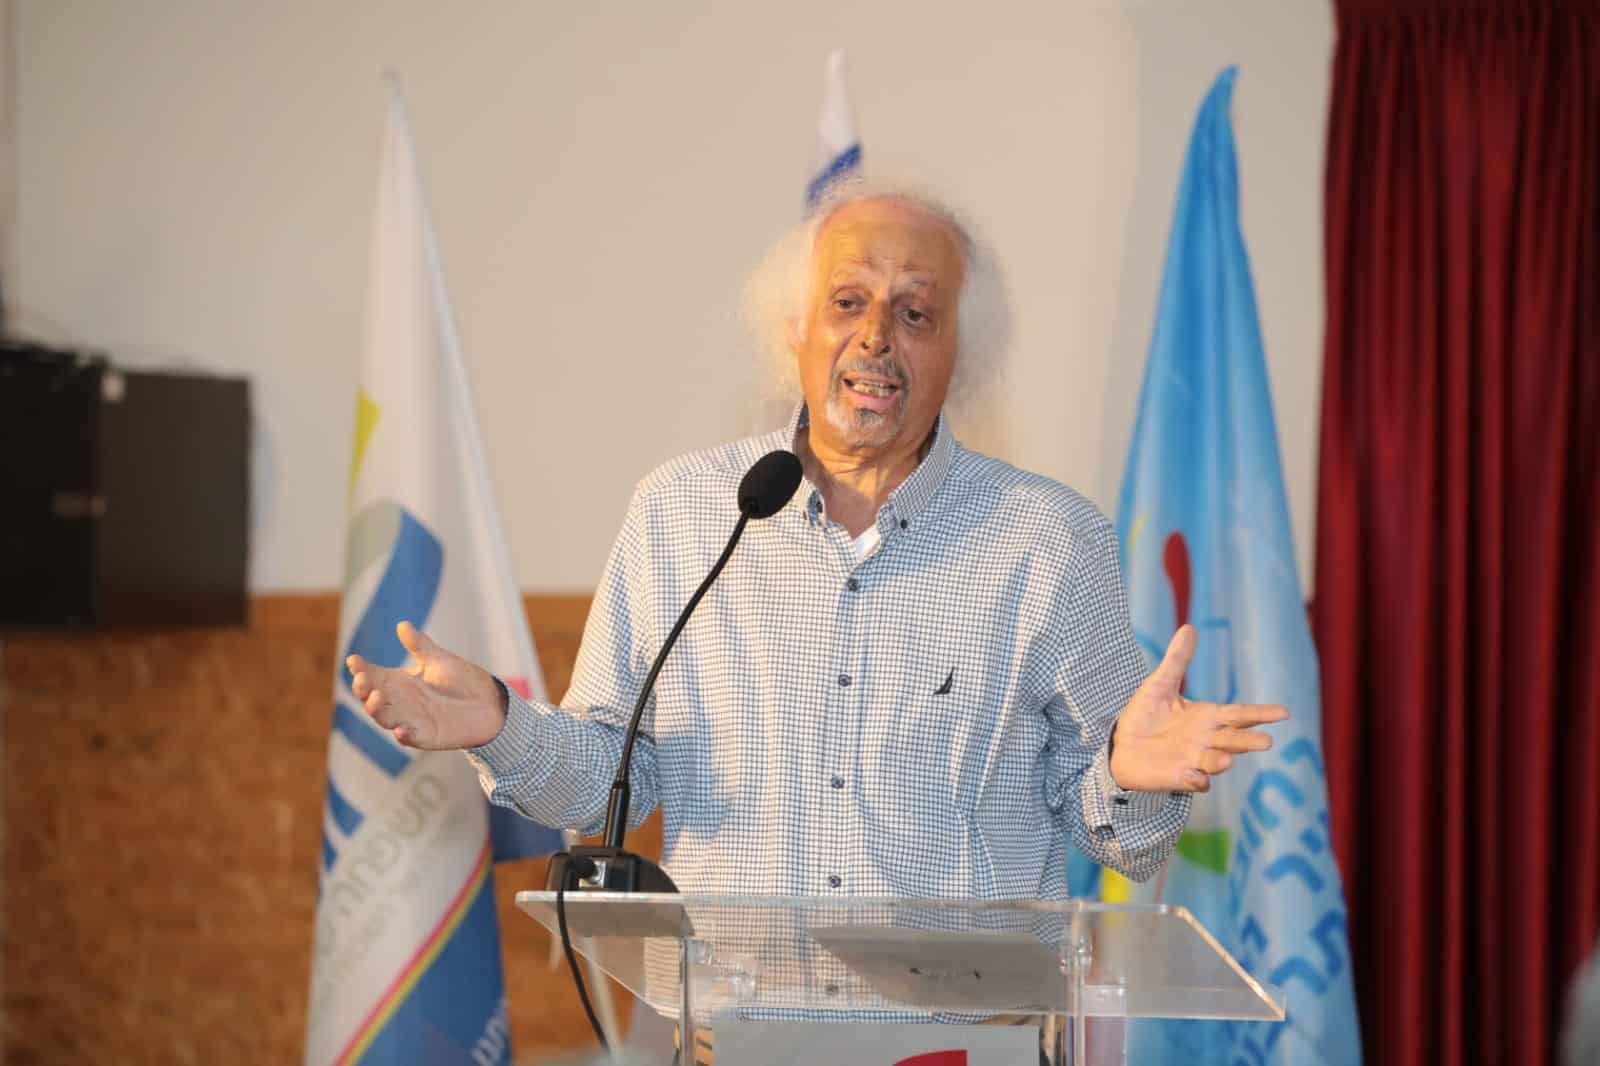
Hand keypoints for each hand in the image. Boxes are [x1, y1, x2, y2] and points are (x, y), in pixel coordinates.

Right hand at [347, 622, 506, 749]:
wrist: (490, 702)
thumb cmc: (462, 680)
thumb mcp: (439, 660)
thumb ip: (420, 646)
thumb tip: (402, 625)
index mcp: (400, 682)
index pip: (374, 675)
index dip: (361, 669)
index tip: (354, 660)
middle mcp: (401, 702)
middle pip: (373, 697)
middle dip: (364, 689)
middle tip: (362, 679)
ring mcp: (412, 720)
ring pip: (385, 718)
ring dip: (378, 711)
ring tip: (375, 699)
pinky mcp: (428, 736)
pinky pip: (411, 738)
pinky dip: (405, 736)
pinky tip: (400, 731)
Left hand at [1109, 624, 1288, 791]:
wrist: (1122, 745)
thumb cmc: (1145, 715)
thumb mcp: (1160, 684)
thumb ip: (1177, 660)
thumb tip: (1189, 627)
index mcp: (1207, 717)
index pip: (1239, 714)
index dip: (1261, 713)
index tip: (1284, 712)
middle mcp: (1206, 740)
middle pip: (1234, 740)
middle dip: (1249, 741)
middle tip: (1267, 741)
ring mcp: (1195, 760)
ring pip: (1216, 761)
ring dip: (1222, 760)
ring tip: (1227, 758)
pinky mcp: (1179, 777)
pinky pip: (1194, 782)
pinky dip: (1197, 780)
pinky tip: (1194, 776)